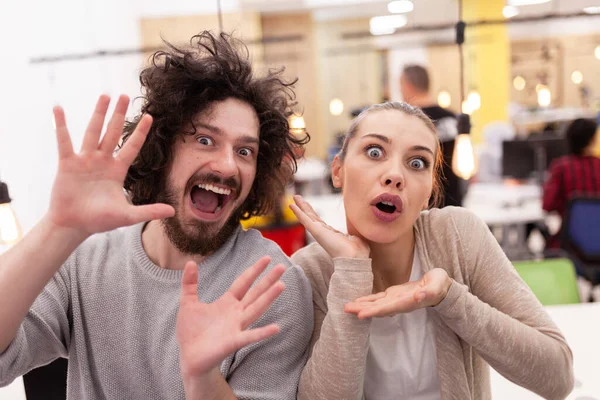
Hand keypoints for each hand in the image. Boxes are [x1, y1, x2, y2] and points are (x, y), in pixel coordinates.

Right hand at [46, 95, 174, 237]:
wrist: (73, 225)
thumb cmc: (99, 220)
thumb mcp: (127, 215)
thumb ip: (149, 211)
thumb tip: (173, 211)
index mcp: (117, 170)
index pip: (132, 146)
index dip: (141, 132)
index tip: (149, 116)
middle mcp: (102, 161)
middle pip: (113, 133)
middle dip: (119, 115)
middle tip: (124, 95)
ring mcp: (84, 160)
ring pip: (93, 132)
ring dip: (98, 114)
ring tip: (104, 95)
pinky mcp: (67, 164)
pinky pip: (64, 141)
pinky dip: (61, 126)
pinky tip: (58, 109)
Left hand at [176, 256, 284, 379]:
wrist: (189, 358)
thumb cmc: (191, 332)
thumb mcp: (188, 303)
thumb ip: (190, 284)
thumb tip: (191, 262)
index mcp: (227, 302)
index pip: (244, 282)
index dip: (254, 270)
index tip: (267, 258)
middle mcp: (236, 313)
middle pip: (255, 293)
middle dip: (268, 280)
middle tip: (282, 267)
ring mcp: (237, 327)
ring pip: (256, 309)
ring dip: (269, 298)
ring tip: (281, 285)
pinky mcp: (234, 342)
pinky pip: (250, 336)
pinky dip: (263, 332)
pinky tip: (276, 328)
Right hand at [290, 195, 369, 258]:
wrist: (354, 257)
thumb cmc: (357, 251)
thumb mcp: (354, 238)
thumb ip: (352, 235)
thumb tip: (355, 236)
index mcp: (330, 234)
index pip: (319, 221)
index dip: (313, 213)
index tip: (308, 207)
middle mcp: (323, 232)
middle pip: (311, 216)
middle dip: (305, 206)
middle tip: (297, 198)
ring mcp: (318, 232)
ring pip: (306, 216)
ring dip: (300, 206)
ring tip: (294, 197)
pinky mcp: (315, 231)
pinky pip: (304, 219)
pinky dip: (298, 212)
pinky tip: (291, 205)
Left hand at [344, 268, 451, 318]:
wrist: (441, 288)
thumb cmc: (440, 285)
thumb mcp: (437, 286)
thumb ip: (429, 292)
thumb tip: (419, 296)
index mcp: (407, 302)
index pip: (388, 308)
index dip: (374, 312)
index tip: (361, 315)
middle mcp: (398, 303)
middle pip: (377, 309)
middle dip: (361, 310)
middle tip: (345, 310)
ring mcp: (395, 299)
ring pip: (375, 304)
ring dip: (361, 306)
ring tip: (347, 307)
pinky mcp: (393, 294)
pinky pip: (378, 298)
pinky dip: (367, 300)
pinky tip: (358, 301)